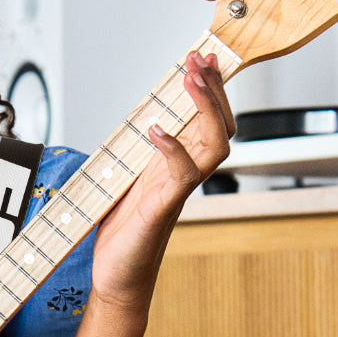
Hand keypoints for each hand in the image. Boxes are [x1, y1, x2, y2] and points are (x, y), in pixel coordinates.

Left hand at [90, 50, 234, 312]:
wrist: (116, 280)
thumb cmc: (121, 235)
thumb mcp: (124, 182)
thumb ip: (135, 154)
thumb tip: (136, 122)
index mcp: (174, 165)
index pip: (206, 120)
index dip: (209, 88)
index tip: (202, 56)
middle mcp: (183, 176)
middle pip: (221, 125)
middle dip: (212, 88)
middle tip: (199, 58)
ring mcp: (176, 193)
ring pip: (214, 145)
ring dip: (203, 108)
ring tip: (189, 78)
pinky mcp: (162, 211)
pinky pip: (182, 176)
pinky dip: (171, 149)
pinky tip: (155, 130)